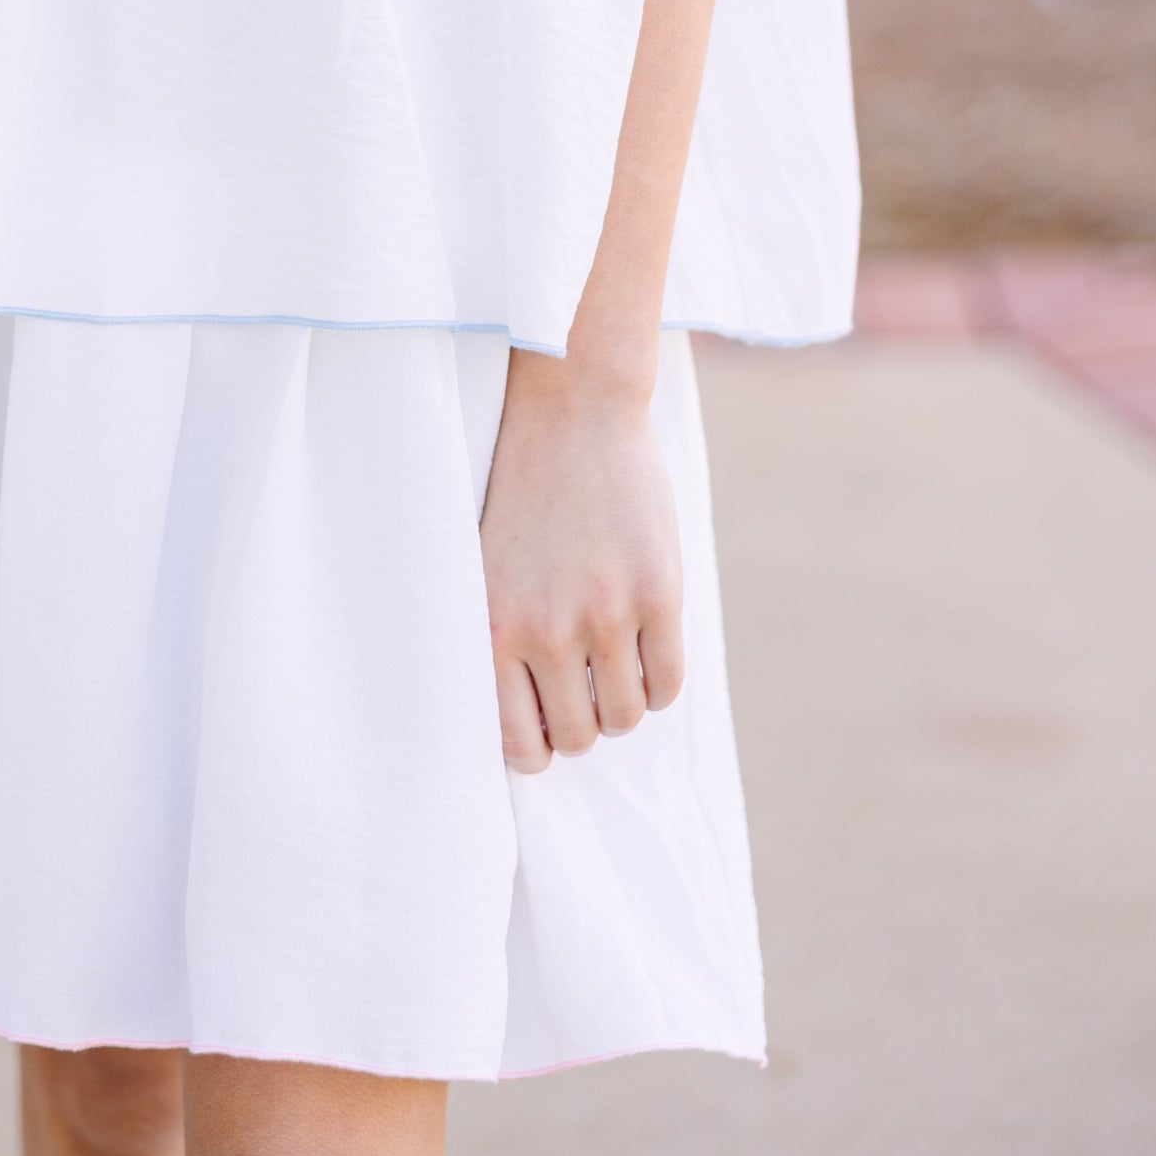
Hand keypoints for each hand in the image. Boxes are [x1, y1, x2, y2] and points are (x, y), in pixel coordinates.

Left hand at [479, 353, 684, 774]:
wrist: (573, 411)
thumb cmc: (523, 493)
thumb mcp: (487, 570)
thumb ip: (502, 645)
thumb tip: (528, 732)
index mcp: (493, 627)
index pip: (518, 744)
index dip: (537, 744)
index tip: (544, 721)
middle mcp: (547, 630)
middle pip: (580, 736)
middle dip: (583, 721)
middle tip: (583, 685)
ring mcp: (606, 613)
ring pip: (626, 716)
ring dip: (622, 702)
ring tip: (614, 663)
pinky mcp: (658, 593)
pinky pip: (668, 684)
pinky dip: (658, 681)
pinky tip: (646, 647)